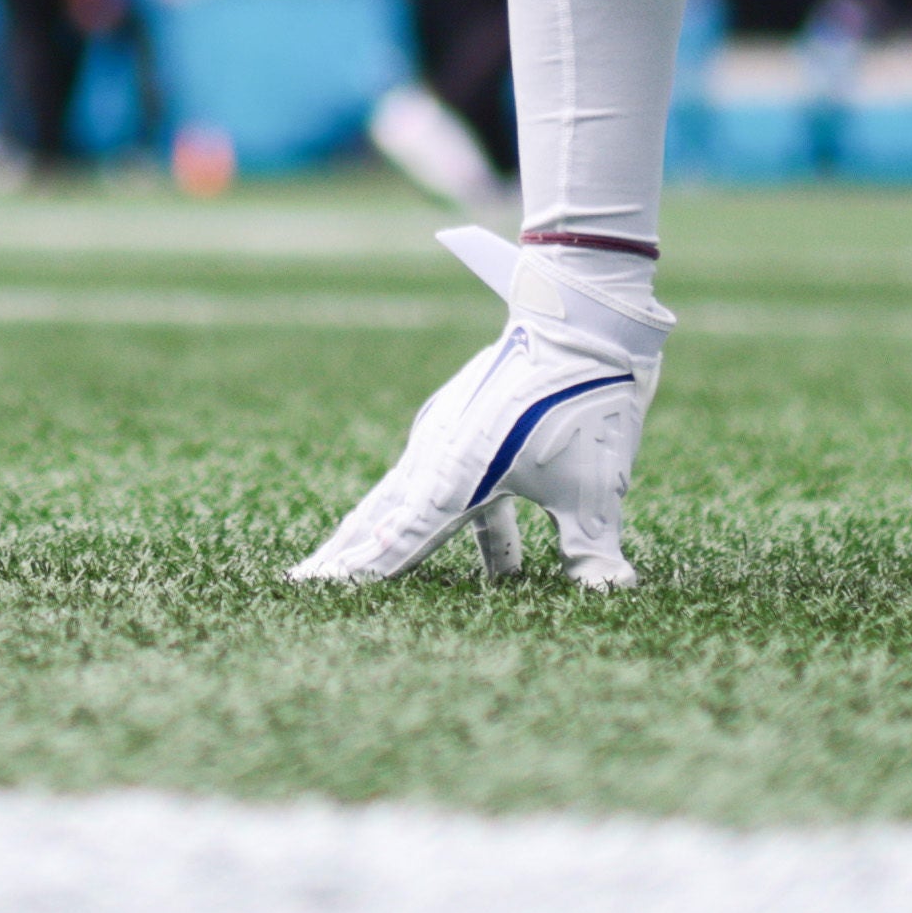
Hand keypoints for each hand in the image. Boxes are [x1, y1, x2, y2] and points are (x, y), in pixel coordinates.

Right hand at [283, 227, 666, 590]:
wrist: (580, 320)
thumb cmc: (586, 406)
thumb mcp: (595, 492)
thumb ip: (590, 550)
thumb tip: (611, 593)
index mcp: (457, 481)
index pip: (397, 543)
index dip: (357, 573)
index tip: (313, 591)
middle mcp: (435, 457)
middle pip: (377, 518)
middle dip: (344, 554)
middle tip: (300, 582)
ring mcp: (442, 434)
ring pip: (396, 495)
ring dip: (375, 531)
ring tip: (343, 559)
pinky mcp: (459, 419)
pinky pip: (423, 474)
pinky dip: (412, 506)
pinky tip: (420, 520)